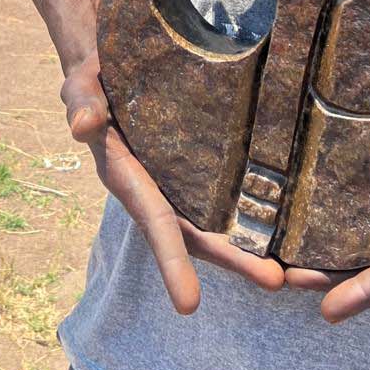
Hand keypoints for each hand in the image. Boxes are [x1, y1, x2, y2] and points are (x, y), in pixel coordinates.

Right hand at [61, 53, 285, 314]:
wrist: (106, 64)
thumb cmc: (93, 76)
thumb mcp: (82, 84)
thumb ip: (83, 102)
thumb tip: (85, 126)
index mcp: (126, 176)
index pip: (154, 220)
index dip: (172, 261)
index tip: (190, 305)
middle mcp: (153, 188)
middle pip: (193, 233)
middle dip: (231, 260)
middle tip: (275, 280)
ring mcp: (176, 179)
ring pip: (211, 221)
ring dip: (245, 247)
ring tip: (288, 271)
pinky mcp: (195, 162)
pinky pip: (221, 193)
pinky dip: (247, 213)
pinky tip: (282, 225)